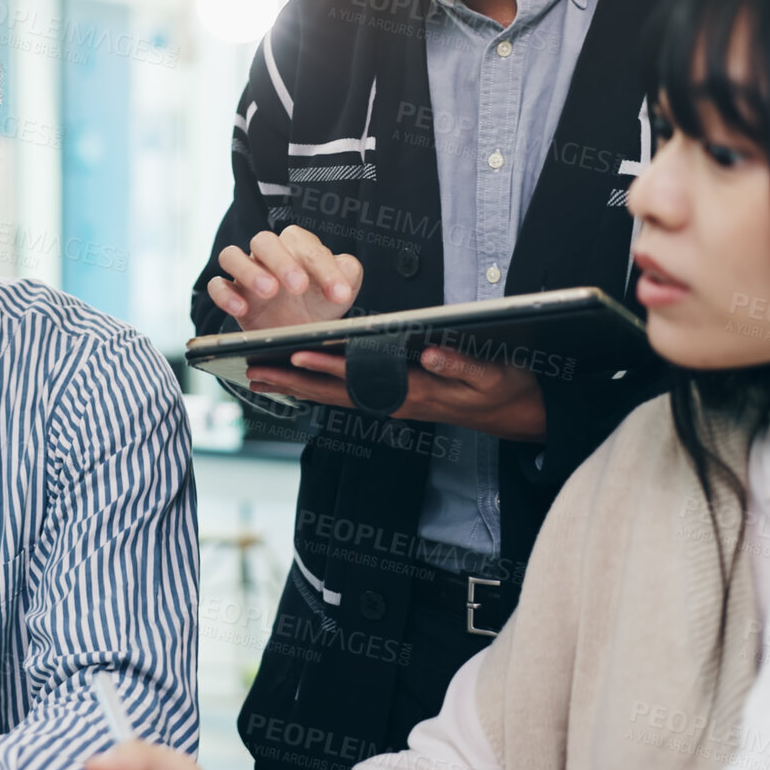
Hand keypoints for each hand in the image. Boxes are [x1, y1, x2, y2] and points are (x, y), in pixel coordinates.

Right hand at [207, 227, 362, 331]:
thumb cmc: (320, 305)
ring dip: (249, 271)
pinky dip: (225, 295)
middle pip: (264, 241)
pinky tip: (241, 309)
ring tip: (268, 292)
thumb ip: (349, 273)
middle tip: (298, 287)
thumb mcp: (341, 290)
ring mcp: (245, 272)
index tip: (337, 292)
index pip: (305, 244)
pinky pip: (216, 285)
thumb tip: (345, 268)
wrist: (300, 333)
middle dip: (281, 262)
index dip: (323, 267)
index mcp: (298, 247)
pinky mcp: (231, 293)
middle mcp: (268, 254)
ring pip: (232, 256)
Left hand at [247, 346, 547, 441]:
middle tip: (255, 373)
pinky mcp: (394, 402)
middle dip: (294, 383)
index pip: (363, 379)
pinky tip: (297, 384)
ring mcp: (394, 405)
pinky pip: (348, 399)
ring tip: (261, 378)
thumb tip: (431, 355)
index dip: (328, 367)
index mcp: (416, 392)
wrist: (515, 414)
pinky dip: (318, 391)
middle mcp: (397, 403)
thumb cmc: (503, 389)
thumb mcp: (492, 375)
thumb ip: (461, 366)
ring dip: (298, 389)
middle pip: (336, 394)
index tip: (296, 356)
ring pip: (336, 399)